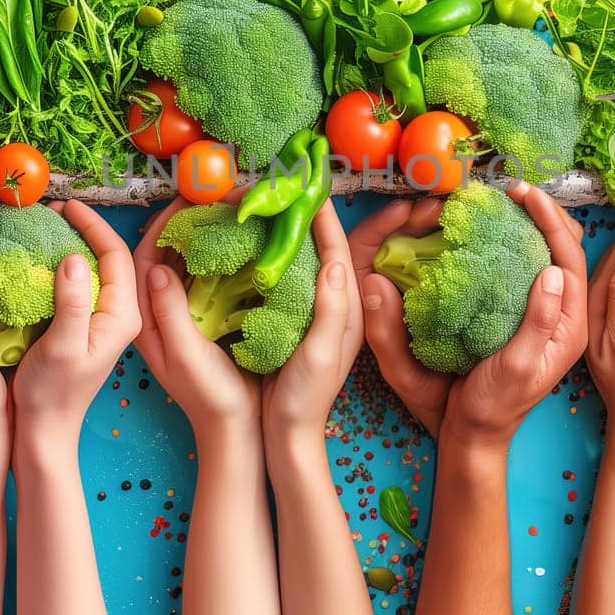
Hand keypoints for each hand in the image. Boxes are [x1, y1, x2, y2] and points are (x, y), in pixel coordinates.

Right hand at [11, 200, 141, 431]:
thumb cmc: (52, 394)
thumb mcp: (62, 346)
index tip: (66, 206)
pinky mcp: (88, 325)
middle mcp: (120, 315)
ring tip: (48, 225)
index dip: (93, 225)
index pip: (117, 256)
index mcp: (123, 317)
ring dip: (76, 243)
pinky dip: (67, 263)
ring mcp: (104, 320)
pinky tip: (45, 254)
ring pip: (97, 268)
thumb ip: (72, 302)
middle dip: (86, 228)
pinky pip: (83, 283)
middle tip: (54, 210)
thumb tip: (74, 256)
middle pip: (111, 257)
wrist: (45, 430)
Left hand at [133, 195, 261, 432]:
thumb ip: (168, 311)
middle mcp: (156, 310)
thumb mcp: (182, 355)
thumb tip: (156, 265)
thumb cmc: (208, 397)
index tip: (181, 197)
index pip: (139, 257)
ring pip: (181, 260)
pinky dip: (212, 251)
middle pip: (160, 252)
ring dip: (196, 230)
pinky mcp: (199, 318)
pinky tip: (232, 235)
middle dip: (178, 219)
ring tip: (219, 203)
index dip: (156, 224)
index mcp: (144, 318)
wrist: (233, 430)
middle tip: (205, 191)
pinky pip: (200, 275)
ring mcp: (178, 314)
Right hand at [261, 204, 361, 438]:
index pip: (340, 248)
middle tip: (299, 180)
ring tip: (281, 198)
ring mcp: (319, 312)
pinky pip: (296, 276)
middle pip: (330, 246)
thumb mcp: (322, 353)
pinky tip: (264, 241)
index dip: (325, 214)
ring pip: (312, 258)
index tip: (308, 181)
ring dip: (300, 228)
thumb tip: (337, 262)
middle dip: (319, 212)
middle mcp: (339, 304)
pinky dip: (284, 253)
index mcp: (349, 308)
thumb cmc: (306, 398)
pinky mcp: (301, 320)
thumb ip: (333, 310)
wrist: (287, 435)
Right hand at [354, 184, 587, 449]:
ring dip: (534, 224)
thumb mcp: (517, 367)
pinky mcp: (529, 314)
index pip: (571, 259)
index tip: (525, 193)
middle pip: (567, 250)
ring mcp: (548, 314)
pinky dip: (519, 242)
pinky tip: (499, 230)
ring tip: (509, 200)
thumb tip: (554, 272)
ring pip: (551, 255)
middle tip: (515, 188)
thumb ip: (539, 322)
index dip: (551, 221)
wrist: (475, 430)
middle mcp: (566, 316)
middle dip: (547, 213)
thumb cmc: (494, 404)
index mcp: (572, 326)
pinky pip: (531, 267)